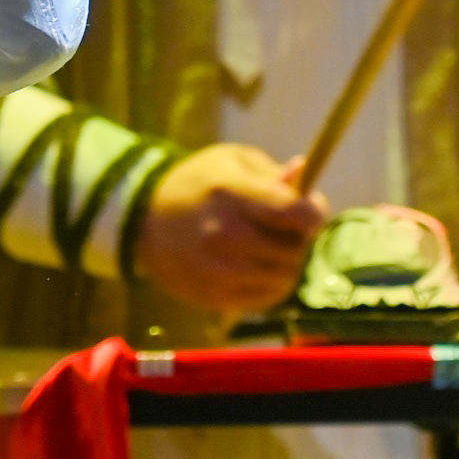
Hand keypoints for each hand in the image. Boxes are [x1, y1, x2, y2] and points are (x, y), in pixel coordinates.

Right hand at [137, 142, 326, 318]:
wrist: (144, 221)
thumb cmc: (197, 183)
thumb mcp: (232, 160)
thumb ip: (272, 173)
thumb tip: (306, 184)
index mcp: (231, 194)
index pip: (294, 214)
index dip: (314, 212)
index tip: (311, 207)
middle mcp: (225, 236)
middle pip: (294, 248)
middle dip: (301, 237)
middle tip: (291, 228)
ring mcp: (219, 271)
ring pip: (285, 276)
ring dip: (289, 262)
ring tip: (275, 247)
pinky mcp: (215, 297)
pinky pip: (266, 298)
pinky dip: (273, 284)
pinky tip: (262, 267)